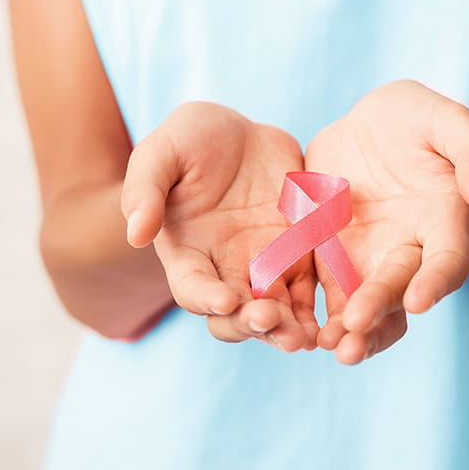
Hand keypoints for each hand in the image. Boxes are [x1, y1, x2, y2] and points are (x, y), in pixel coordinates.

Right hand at [122, 102, 318, 350]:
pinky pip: (310, 293)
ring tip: (304, 336)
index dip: (205, 298)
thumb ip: (145, 189)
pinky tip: (333, 319)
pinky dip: (319, 311)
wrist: (242, 132)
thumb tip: (136, 233)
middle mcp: (223, 271)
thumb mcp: (162, 152)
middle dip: (251, 323)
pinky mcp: (298, 260)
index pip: (191, 287)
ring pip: (275, 314)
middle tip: (270, 319)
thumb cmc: (191, 139)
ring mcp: (263, 269)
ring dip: (287, 329)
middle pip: (234, 315)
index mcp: (186, 252)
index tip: (223, 300)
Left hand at [306, 80, 468, 363]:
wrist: (370, 128)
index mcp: (443, 223)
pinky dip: (314, 317)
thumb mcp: (444, 119)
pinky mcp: (331, 261)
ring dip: (350, 332)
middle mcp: (408, 252)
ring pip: (364, 308)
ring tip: (331, 347)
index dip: (435, 282)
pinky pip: (324, 296)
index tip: (419, 301)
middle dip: (379, 311)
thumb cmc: (417, 120)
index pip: (447, 261)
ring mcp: (369, 262)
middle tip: (355, 329)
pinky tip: (299, 331)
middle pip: (398, 290)